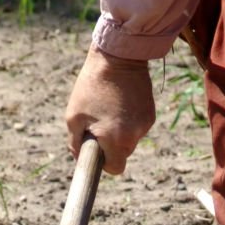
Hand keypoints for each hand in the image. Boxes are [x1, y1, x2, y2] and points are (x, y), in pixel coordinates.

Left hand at [65, 45, 155, 174]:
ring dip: (119, 130)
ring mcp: (144, 125)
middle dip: (110, 145)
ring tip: (109, 107)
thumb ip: (75, 143)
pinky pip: (137, 126)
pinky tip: (121, 101)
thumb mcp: (73, 116)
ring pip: (129, 139)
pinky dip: (128, 119)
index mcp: (115, 140)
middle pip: (122, 154)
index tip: (98, 152)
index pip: (115, 169)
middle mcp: (133, 136)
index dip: (105, 163)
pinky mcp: (150, 114)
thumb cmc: (91, 86)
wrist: (119, 55)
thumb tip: (80, 157)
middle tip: (98, 123)